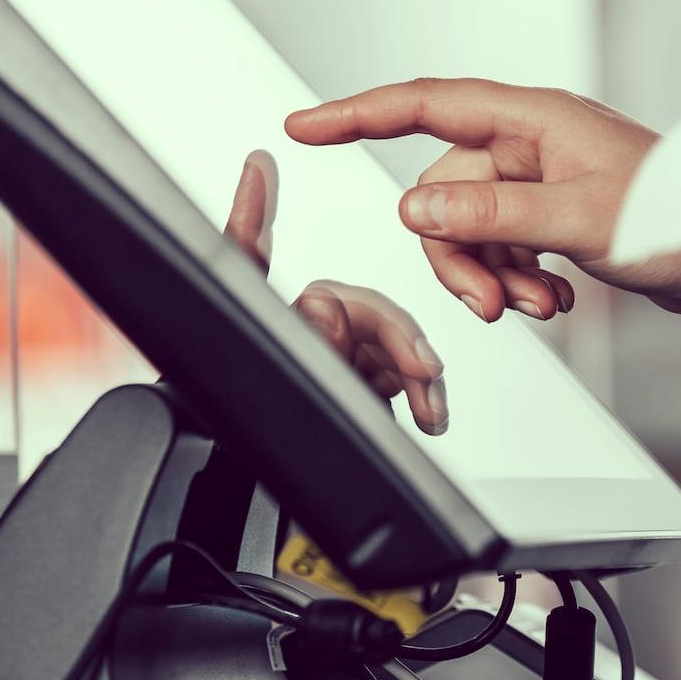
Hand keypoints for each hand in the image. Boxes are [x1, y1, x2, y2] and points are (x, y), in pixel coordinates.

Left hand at [223, 150, 448, 434]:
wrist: (258, 512)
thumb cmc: (259, 449)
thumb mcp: (282, 384)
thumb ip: (300, 330)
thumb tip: (312, 272)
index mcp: (265, 325)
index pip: (252, 256)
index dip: (252, 211)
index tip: (257, 167)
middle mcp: (297, 334)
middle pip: (360, 308)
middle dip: (396, 336)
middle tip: (420, 370)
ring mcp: (330, 362)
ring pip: (385, 344)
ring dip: (417, 372)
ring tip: (428, 405)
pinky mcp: (358, 390)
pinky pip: (396, 378)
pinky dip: (418, 393)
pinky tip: (427, 412)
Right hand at [285, 78, 680, 321]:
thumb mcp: (576, 221)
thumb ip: (492, 216)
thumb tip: (416, 210)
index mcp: (534, 119)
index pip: (425, 105)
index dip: (358, 113)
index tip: (304, 126)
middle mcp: (533, 142)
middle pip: (445, 191)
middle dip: (457, 252)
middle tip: (488, 300)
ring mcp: (544, 180)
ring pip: (472, 227)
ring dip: (490, 273)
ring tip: (535, 304)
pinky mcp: (556, 216)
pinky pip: (503, 246)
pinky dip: (515, 279)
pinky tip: (553, 301)